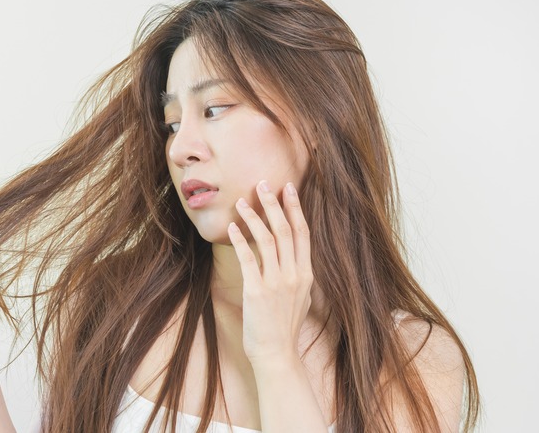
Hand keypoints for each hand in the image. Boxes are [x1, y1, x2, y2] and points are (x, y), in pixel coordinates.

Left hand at [227, 180, 313, 366]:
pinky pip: (249, 259)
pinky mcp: (257, 291)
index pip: (303, 233)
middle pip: (286, 230)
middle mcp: (294, 275)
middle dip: (275, 204)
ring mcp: (277, 282)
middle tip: (264, 184)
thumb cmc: (284, 328)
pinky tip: (231, 228)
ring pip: (267, 240)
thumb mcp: (300, 299)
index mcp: (306, 274)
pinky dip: (240, 241)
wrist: (277, 354)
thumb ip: (297, 277)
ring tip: (242, 201)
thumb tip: (293, 259)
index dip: (296, 208)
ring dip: (253, 217)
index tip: (289, 188)